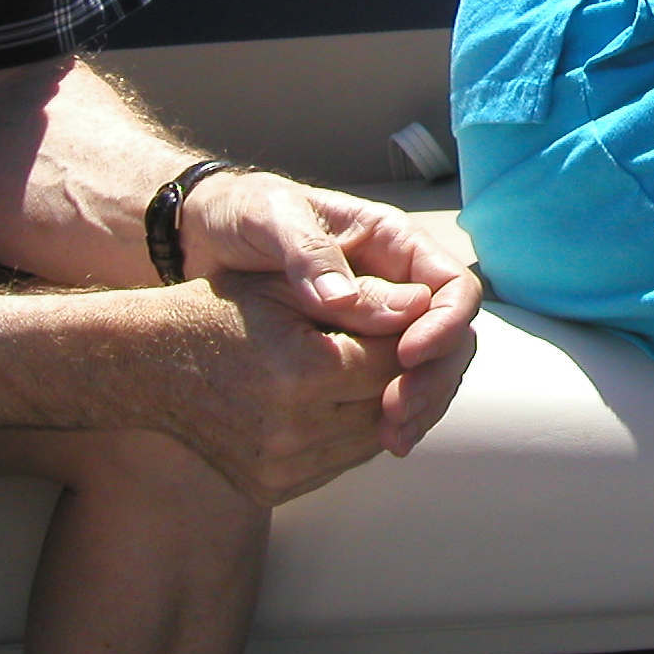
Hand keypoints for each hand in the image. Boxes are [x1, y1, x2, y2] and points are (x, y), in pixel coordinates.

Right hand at [140, 271, 409, 505]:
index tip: (411, 318)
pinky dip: (352, 433)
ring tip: (372, 370)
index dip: (411, 336)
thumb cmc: (224, 313)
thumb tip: (424, 303)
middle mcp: (292, 432)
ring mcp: (280, 469)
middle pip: (389, 404)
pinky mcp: (273, 490)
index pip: (394, 360)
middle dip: (404, 373)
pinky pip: (340, 462)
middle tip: (400, 343)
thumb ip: (361, 298)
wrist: (152, 365)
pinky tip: (343, 402)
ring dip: (383, 406)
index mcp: (301, 374)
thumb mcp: (288, 289)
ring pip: (370, 439)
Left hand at [179, 172, 481, 451]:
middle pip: (451, 336)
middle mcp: (397, 283)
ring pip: (430, 369)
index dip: (443, 325)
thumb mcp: (271, 219)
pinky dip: (394, 415)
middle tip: (398, 412)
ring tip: (392, 438)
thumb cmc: (241, 213)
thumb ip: (308, 254)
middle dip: (435, 377)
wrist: (201, 235)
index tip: (407, 357)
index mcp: (392, 243)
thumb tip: (346, 301)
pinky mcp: (355, 353)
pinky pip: (393, 386)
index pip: (452, 287)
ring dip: (421, 405)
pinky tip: (378, 440)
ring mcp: (378, 321)